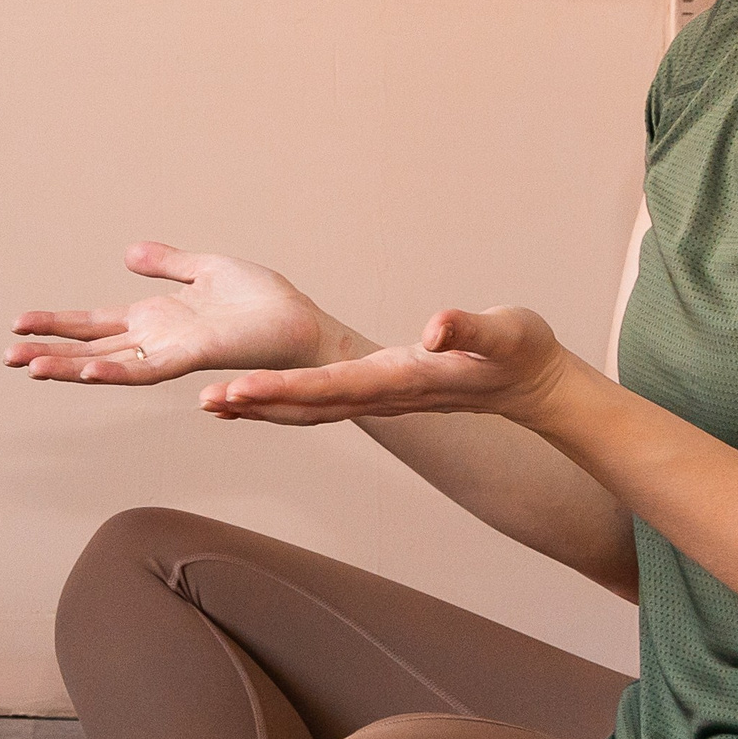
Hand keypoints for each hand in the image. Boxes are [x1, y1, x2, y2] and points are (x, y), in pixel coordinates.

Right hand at [7, 244, 353, 384]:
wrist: (307, 329)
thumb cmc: (267, 305)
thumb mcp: (209, 269)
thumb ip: (168, 264)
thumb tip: (128, 253)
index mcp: (156, 319)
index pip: (95, 323)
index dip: (58, 323)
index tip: (20, 323)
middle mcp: (156, 340)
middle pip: (91, 348)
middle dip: (49, 351)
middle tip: (9, 356)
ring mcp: (170, 352)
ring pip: (108, 364)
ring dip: (69, 367)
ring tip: (31, 368)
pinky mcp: (192, 356)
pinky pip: (147, 367)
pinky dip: (115, 370)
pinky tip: (87, 371)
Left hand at [198, 306, 575, 427]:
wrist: (530, 384)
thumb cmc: (521, 351)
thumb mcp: (506, 331)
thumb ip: (471, 327)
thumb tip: (436, 328)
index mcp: (403, 378)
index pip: (332, 388)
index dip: (284, 390)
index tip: (242, 389)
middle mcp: (381, 396)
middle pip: (307, 406)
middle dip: (256, 403)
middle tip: (206, 398)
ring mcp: (376, 400)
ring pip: (306, 411)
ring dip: (259, 408)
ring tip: (209, 402)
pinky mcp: (374, 394)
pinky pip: (316, 405)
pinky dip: (278, 405)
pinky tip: (246, 400)